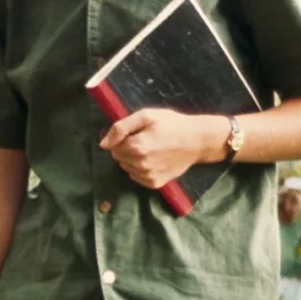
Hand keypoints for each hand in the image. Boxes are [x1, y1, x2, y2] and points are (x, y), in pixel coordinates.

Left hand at [99, 109, 224, 188]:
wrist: (198, 140)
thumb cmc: (172, 124)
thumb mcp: (146, 116)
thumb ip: (120, 128)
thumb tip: (103, 144)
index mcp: (136, 147)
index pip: (113, 147)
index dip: (122, 138)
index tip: (137, 133)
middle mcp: (140, 164)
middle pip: (119, 158)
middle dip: (126, 149)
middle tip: (145, 140)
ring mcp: (148, 176)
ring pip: (127, 168)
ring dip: (133, 159)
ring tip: (151, 149)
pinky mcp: (155, 183)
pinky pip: (137, 177)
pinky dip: (140, 169)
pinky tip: (154, 160)